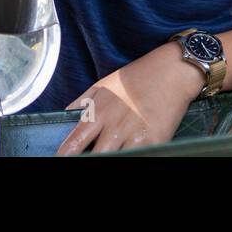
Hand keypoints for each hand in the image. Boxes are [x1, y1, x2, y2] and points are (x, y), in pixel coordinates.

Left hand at [55, 43, 203, 154]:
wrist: (173, 70)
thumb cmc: (137, 76)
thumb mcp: (104, 84)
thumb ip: (82, 102)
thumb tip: (64, 116)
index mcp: (99, 112)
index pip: (73, 143)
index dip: (63, 155)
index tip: (58, 160)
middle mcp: (115, 126)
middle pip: (95, 157)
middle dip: (88, 161)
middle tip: (86, 160)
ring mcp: (135, 136)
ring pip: (116, 159)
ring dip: (112, 159)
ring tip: (111, 154)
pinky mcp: (155, 141)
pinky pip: (139, 157)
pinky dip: (132, 156)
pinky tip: (129, 153)